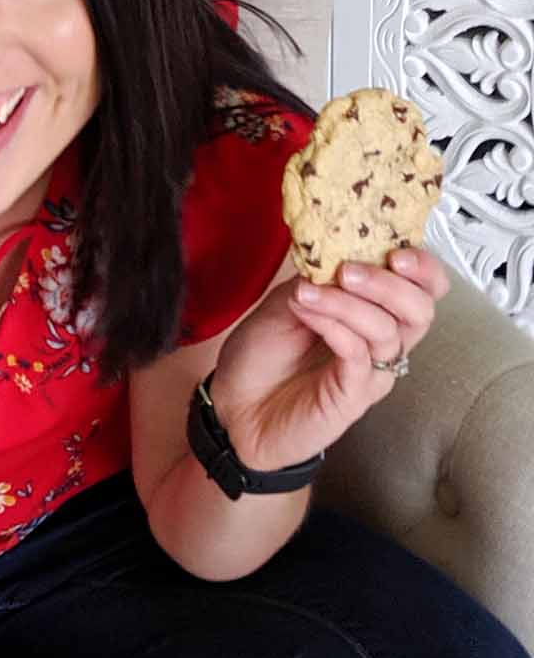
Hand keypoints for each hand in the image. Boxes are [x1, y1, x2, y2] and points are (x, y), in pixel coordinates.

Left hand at [209, 248, 449, 471]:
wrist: (234, 409)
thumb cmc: (261, 358)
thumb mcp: (287, 300)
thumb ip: (319, 277)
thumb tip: (338, 247)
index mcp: (373, 313)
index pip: (424, 288)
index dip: (422, 267)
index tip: (396, 249)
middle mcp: (381, 343)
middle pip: (421, 310)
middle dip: (390, 283)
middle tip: (349, 271)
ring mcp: (370, 371)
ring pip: (388, 330)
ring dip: (347, 302)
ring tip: (307, 292)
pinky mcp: (353, 395)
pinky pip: (359, 354)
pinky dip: (334, 326)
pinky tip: (306, 312)